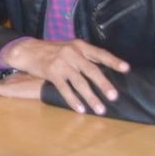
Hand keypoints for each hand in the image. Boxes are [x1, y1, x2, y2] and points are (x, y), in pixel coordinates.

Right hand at [1, 38, 129, 114]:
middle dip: (104, 84)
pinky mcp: (51, 73)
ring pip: (79, 83)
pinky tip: (81, 109)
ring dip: (91, 98)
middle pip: (91, 70)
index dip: (113, 61)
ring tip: (100, 110)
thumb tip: (105, 71)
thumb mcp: (69, 48)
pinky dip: (73, 100)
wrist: (28, 50)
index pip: (100, 53)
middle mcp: (72, 52)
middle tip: (114, 97)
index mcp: (79, 45)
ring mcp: (61, 63)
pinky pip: (65, 89)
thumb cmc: (52, 51)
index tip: (126, 69)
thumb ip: (84, 57)